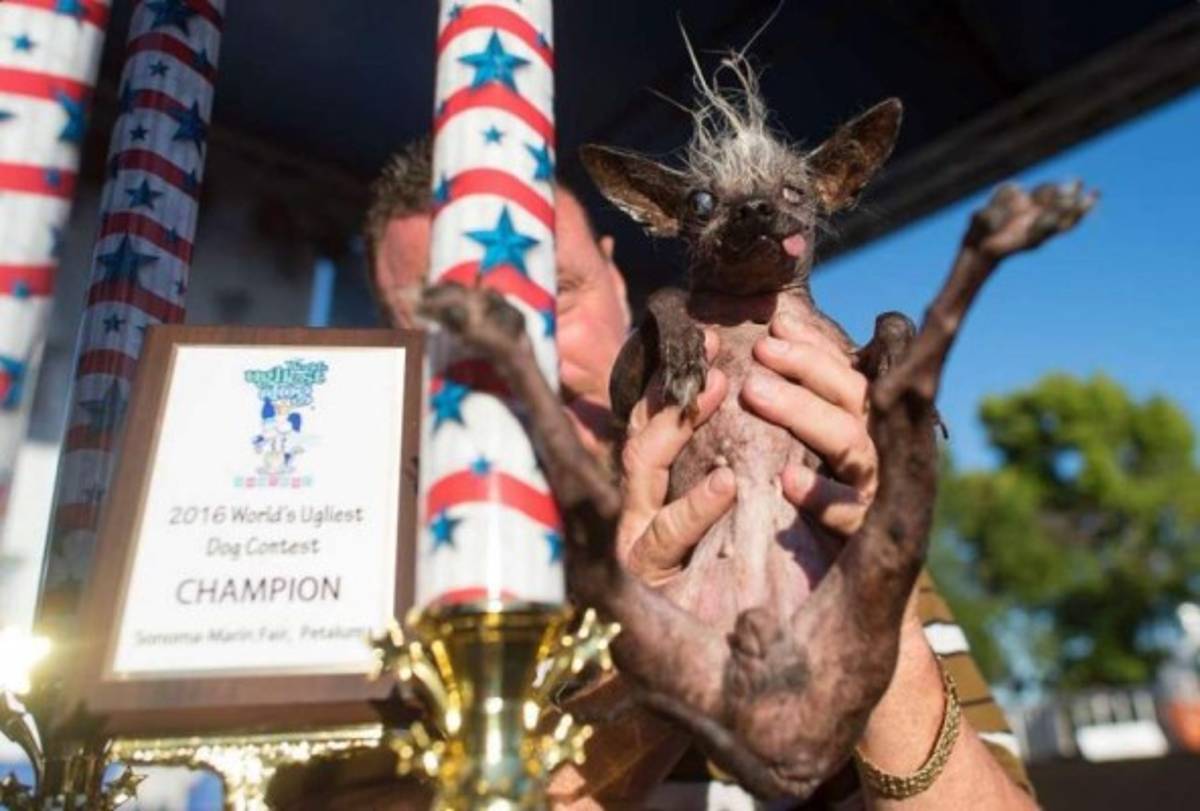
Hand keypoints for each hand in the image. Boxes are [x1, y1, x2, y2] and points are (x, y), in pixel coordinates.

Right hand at [616, 330, 736, 587]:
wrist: (729, 679)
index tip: (712, 335)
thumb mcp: (731, 519)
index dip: (680, 373)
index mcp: (657, 488)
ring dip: (673, 427)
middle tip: (713, 349)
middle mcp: (636, 508)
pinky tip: (723, 484)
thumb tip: (761, 399)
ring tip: (718, 391)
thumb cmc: (739, 592)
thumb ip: (725, 470)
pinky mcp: (640, 582)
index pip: (655, 415)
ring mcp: (634, 543)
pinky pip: (661, 539)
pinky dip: (692, 507)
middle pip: (639, 428)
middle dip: (673, 384)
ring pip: (639, 471)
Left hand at [742, 312, 876, 537]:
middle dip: (808, 366)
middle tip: (761, 349)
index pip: (849, 371)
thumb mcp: (810, 446)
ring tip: (755, 393)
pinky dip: (821, 495)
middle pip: (855, 395)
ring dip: (803, 413)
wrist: (853, 592)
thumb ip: (802, 397)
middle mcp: (879, 449)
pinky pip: (851, 513)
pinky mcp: (867, 536)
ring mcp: (876, 490)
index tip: (778, 324)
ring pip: (851, 442)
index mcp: (867, 424)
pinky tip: (786, 480)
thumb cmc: (821, 506)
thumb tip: (774, 324)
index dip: (817, 345)